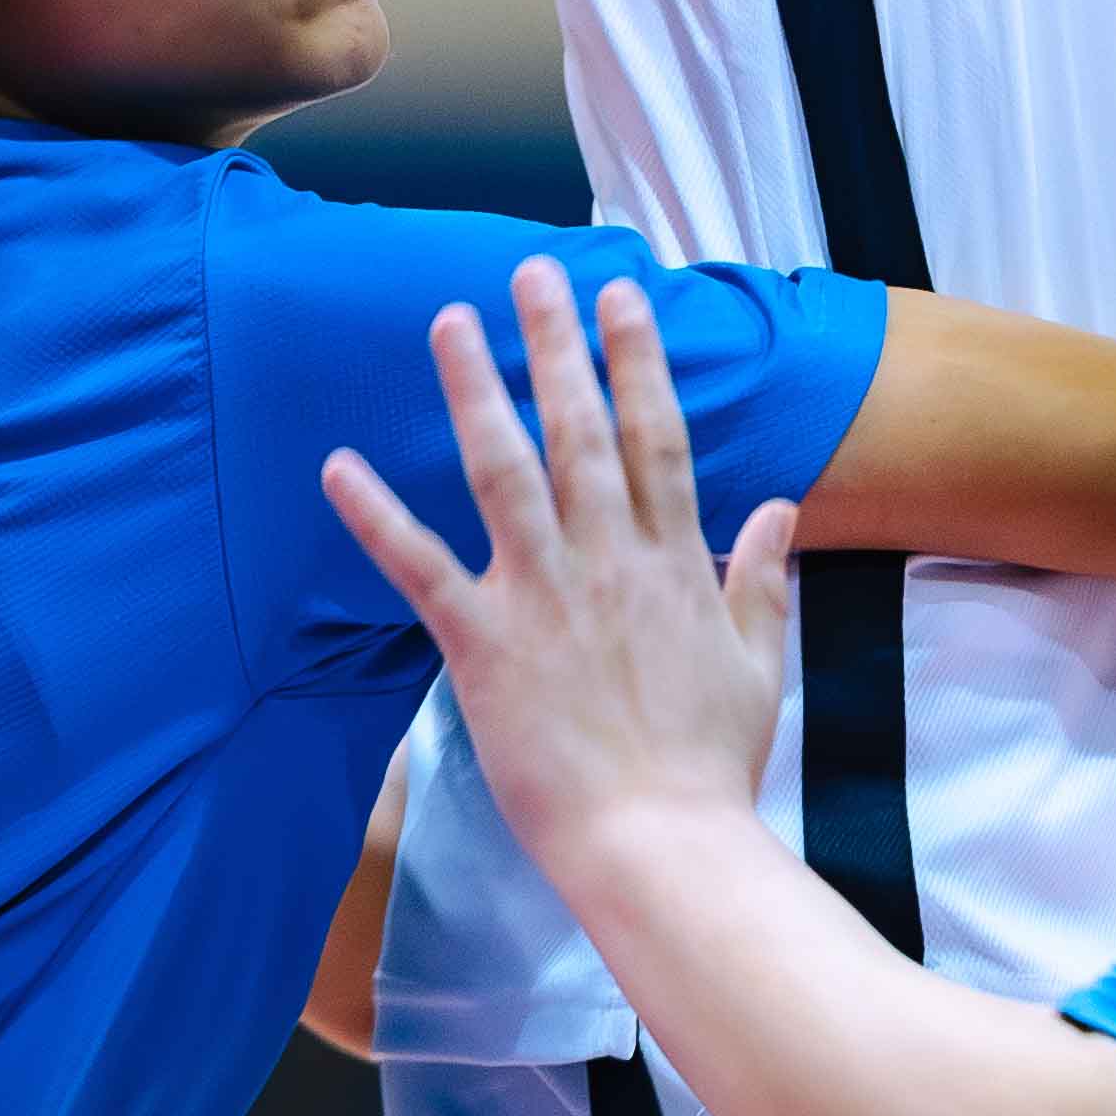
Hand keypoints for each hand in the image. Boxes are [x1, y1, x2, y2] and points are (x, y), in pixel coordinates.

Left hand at [324, 265, 794, 887]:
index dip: (638, 359)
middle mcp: (608, 557)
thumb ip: (760, 579)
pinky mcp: (484, 645)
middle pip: (581, 427)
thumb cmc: (710, 766)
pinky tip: (338, 467)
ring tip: (450, 323)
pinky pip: (421, 569)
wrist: (661, 845)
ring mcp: (545, 595)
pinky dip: (377, 517)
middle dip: (556, 343)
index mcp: (674, 559)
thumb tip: (777, 506)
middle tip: (532, 271)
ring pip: (505, 471)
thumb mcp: (757, 663)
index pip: (657, 435)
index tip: (622, 294)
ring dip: (475, 392)